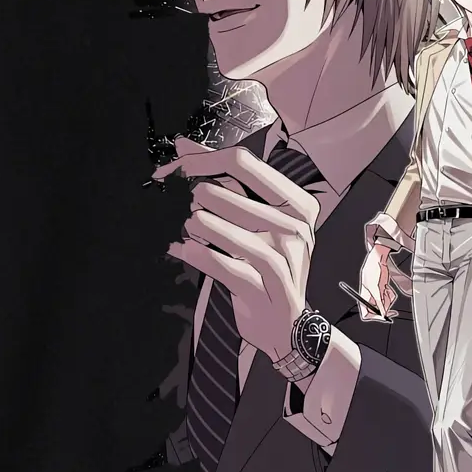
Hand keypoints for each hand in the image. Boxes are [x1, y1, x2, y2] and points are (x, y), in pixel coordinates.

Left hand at [165, 143, 319, 366]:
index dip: (203, 161)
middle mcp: (296, 227)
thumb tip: (183, 146)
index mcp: (297, 203)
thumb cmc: (266, 267)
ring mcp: (286, 259)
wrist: (288, 325)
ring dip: (198, 226)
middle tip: (181, 206)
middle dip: (198, 197)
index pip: (245, 163)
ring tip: (183, 226)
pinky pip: (227, 268)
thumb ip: (225, 183)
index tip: (174, 169)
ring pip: (231, 232)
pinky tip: (181, 249)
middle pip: (233, 196)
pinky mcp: (270, 290)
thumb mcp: (255, 222)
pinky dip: (199, 257)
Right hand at [356, 242, 395, 321]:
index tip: (384, 317)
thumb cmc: (372, 271)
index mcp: (364, 298)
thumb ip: (378, 301)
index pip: (366, 314)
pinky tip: (387, 287)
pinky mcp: (382, 290)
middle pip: (378, 311)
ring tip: (386, 289)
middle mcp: (370, 298)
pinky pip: (388, 298)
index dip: (375, 317)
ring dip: (388, 299)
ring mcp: (377, 294)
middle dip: (385, 308)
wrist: (378, 260)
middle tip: (393, 309)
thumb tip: (382, 313)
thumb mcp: (375, 288)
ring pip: (384, 305)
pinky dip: (389, 294)